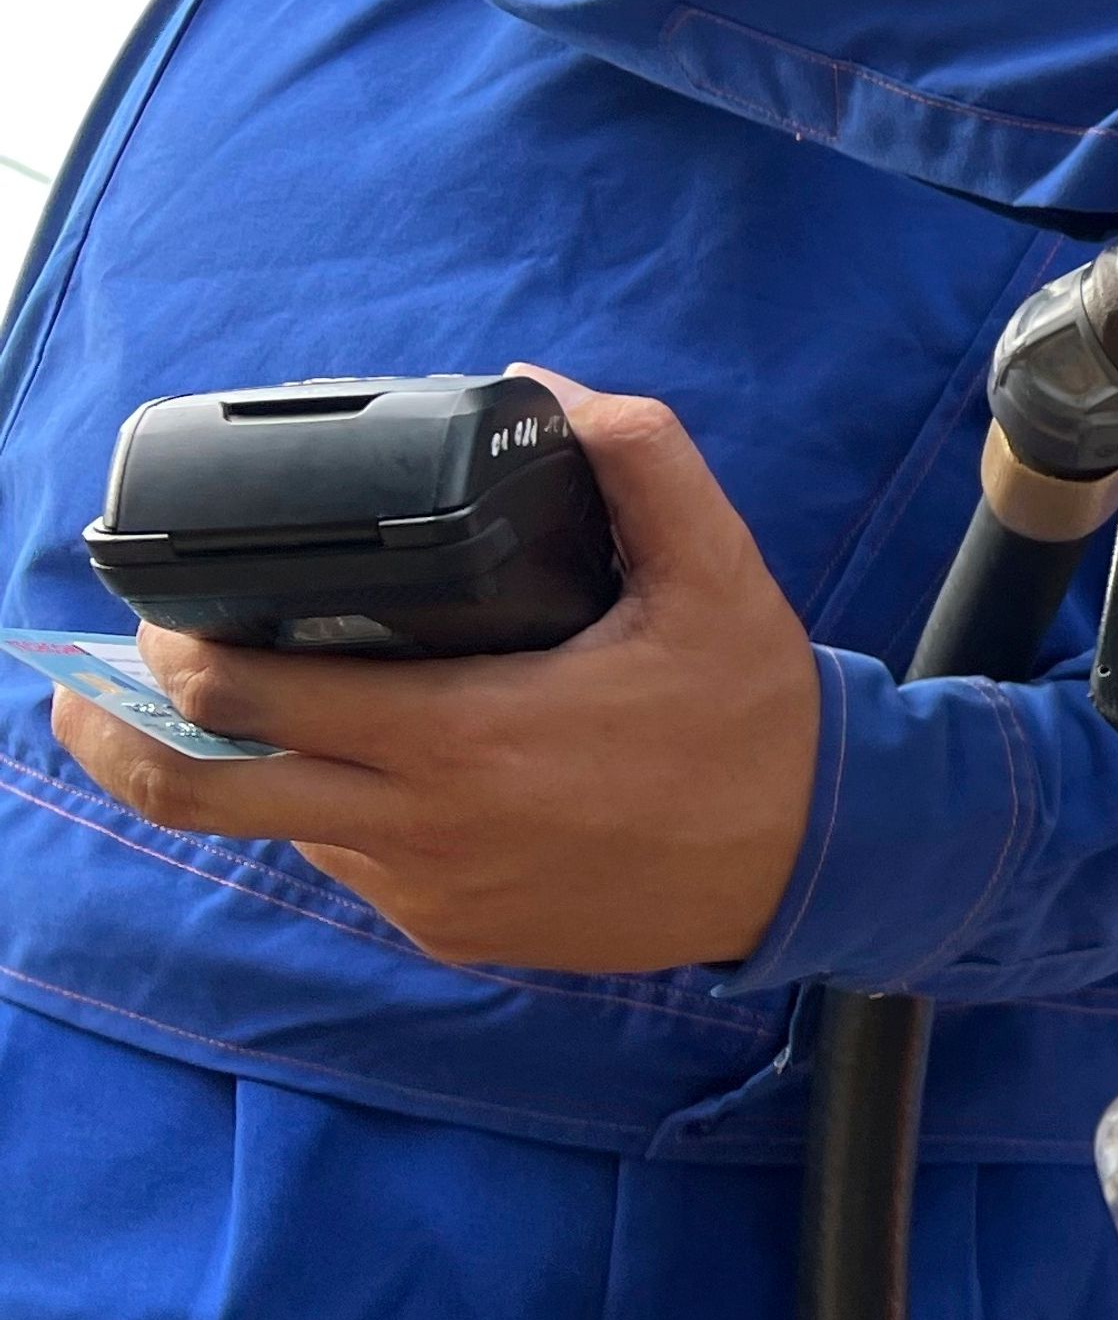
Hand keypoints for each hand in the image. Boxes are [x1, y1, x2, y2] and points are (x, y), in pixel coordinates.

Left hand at [49, 374, 818, 975]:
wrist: (815, 859)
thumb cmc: (756, 717)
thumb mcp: (717, 572)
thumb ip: (642, 461)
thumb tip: (548, 387)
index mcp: (464, 736)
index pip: (240, 701)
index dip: (168, 649)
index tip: (165, 600)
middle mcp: (422, 830)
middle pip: (195, 793)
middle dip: (116, 729)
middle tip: (100, 670)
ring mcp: (428, 894)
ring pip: (278, 829)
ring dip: (251, 764)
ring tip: (258, 696)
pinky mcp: (451, 932)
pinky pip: (354, 866)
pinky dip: (338, 809)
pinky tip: (385, 757)